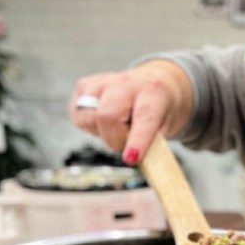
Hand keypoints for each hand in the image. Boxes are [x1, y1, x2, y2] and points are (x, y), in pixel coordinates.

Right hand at [69, 61, 190, 163]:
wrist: (155, 83)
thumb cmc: (161, 108)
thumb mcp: (167, 127)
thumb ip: (153, 144)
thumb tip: (135, 161)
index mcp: (152, 92)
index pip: (144, 117)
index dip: (137, 141)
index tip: (131, 158)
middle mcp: (126, 83)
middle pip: (107, 116)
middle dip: (114, 139)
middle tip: (126, 143)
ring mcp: (102, 82)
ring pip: (87, 115)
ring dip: (101, 132)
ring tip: (117, 129)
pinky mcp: (84, 85)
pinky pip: (77, 114)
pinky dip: (90, 125)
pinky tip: (105, 122)